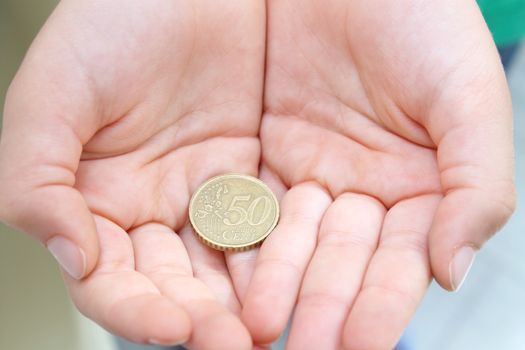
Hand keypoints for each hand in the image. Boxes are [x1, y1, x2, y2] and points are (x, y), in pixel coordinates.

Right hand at [0, 1, 264, 347]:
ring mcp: (201, 192)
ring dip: (241, 299)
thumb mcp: (53, 98)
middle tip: (231, 346)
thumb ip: (37, 182)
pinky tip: (289, 280)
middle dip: (198, 317)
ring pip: (220, 264)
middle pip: (170, 284)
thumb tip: (72, 258)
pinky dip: (274, 254)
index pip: (109, 279)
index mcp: (94, 201)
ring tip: (264, 331)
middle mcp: (149, 206)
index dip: (135, 311)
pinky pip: (262, 223)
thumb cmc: (110, 25)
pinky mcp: (248, 172)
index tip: (174, 329)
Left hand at [239, 1, 514, 348]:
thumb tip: (455, 269)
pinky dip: (246, 239)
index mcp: (419, 187)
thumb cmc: (422, 20)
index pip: (400, 261)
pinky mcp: (266, 151)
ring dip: (278, 283)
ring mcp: (312, 172)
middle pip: (341, 260)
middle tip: (303, 348)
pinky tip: (234, 274)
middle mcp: (362, 189)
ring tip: (259, 324)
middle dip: (323, 304)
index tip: (361, 344)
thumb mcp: (468, 99)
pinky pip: (254, 202)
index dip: (382, 304)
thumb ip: (477, 186)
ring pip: (293, 240)